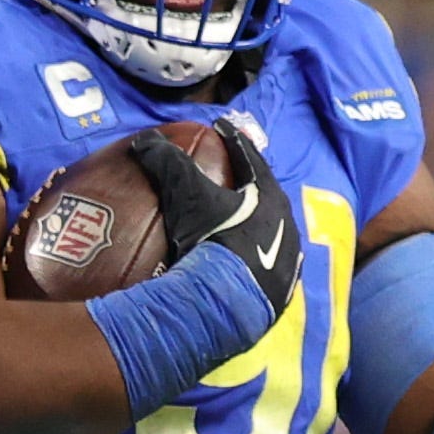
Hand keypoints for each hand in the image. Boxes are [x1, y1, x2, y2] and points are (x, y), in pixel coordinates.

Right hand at [121, 126, 300, 317]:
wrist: (226, 304)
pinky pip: (269, 266)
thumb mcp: (186, 197)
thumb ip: (167, 163)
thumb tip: (145, 140)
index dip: (233, 140)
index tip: (219, 129)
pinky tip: (240, 262)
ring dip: (255, 222)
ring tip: (235, 221)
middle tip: (229, 176)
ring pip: (272, 231)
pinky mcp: (282, 292)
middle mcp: (288, 224)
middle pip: (267, 194)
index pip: (251, 158)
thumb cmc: (211, 242)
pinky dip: (253, 257)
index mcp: (270, 196)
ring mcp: (289, 261)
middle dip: (249, 183)